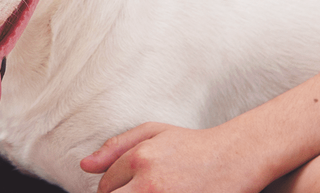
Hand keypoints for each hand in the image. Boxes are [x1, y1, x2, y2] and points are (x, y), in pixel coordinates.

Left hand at [80, 121, 268, 192]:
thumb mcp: (153, 132)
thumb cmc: (193, 144)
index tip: (124, 188)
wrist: (235, 156)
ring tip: (150, 190)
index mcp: (139, 159)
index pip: (105, 187)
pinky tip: (164, 192)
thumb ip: (115, 146)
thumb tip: (84, 166)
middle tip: (132, 191)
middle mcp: (149, 184)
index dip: (111, 190)